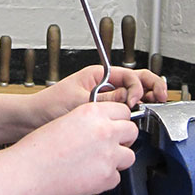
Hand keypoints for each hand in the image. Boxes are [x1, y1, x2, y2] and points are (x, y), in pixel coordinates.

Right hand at [9, 101, 138, 194]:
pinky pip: (117, 177)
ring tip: (99, 162)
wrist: (28, 170)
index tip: (116, 126)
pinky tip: (91, 175)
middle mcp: (104, 131)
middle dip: (124, 139)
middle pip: (132, 131)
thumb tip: (103, 128)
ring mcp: (108, 154)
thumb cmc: (38, 148)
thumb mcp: (66, 121)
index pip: (123, 111)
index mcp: (92, 113)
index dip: (119, 120)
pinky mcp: (107, 176)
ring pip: (129, 156)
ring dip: (117, 160)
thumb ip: (89, 122)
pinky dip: (106, 178)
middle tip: (111, 145)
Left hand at [31, 65, 167, 123]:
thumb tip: (129, 101)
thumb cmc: (49, 106)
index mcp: (99, 75)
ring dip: (146, 98)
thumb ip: (106, 101)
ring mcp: (104, 97)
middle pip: (137, 81)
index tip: (135, 102)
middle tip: (162, 98)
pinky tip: (138, 119)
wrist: (33, 119)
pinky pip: (123, 109)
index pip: (130, 75)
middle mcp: (104, 84)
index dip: (138, 87)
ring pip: (133, 94)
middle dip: (152, 87)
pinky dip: (134, 112)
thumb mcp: (81, 102)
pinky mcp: (101, 111)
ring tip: (155, 105)